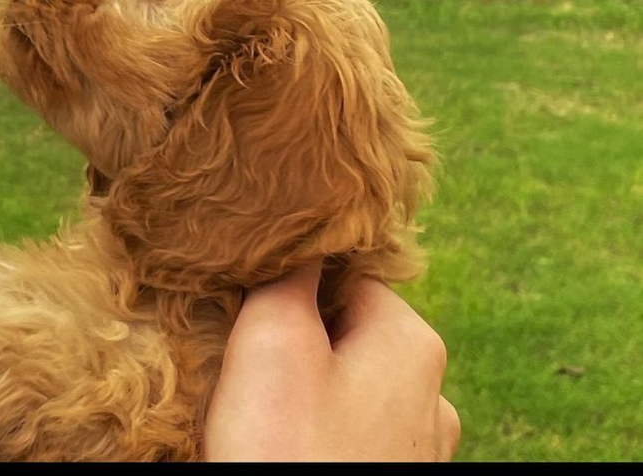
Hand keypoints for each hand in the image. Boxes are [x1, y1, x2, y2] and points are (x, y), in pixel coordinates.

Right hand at [204, 262, 459, 461]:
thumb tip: (300, 233)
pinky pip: (351, 435)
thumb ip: (289, 272)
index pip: (346, 275)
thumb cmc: (284, 450)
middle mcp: (431, 394)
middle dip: (300, 340)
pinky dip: (319, 433)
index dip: (292, 286)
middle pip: (347, 331)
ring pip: (348, 387)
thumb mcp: (274, 338)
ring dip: (308, 391)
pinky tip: (288, 446)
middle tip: (252, 364)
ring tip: (267, 414)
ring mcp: (417, 449)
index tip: (254, 310)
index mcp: (412, 342)